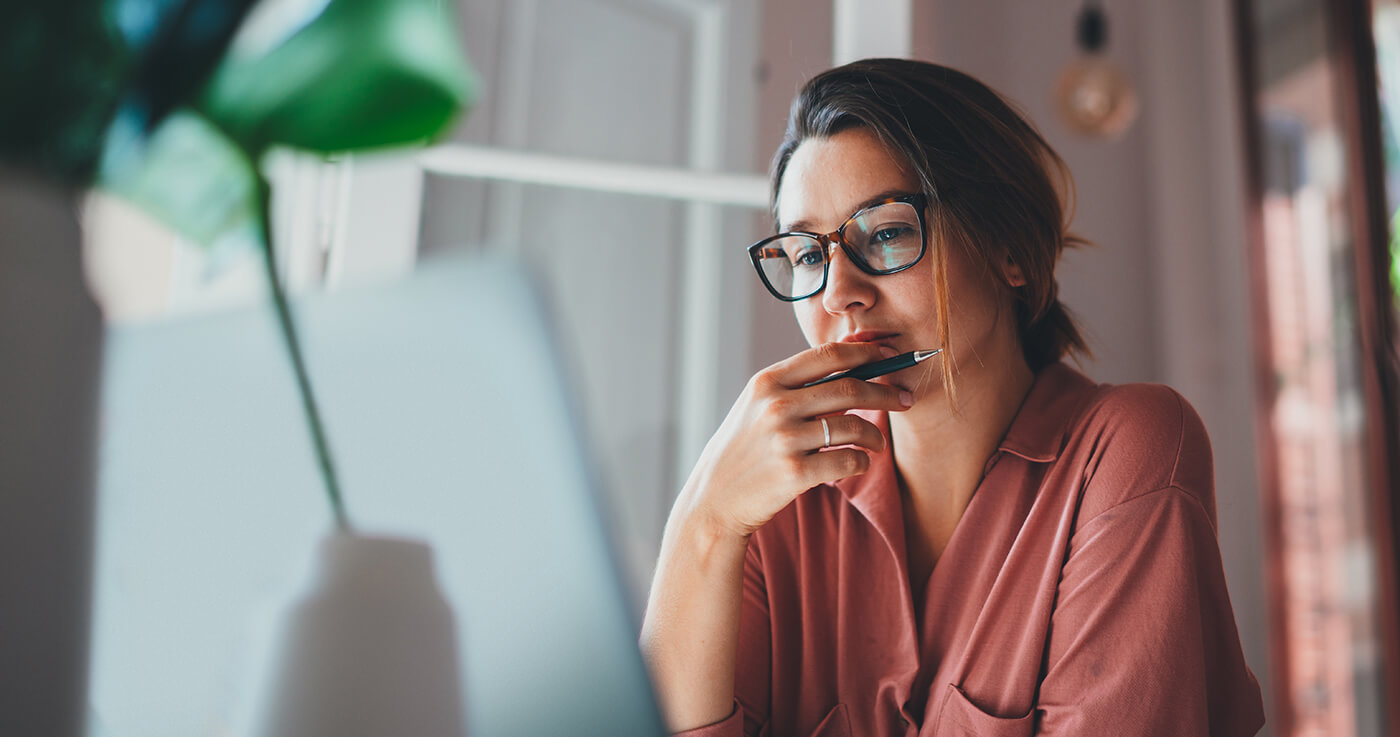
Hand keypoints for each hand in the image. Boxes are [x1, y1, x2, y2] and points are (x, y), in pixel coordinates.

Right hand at [675, 342, 914, 538]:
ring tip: (878, 443)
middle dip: (886, 392)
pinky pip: (848, 461)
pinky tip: (858, 463)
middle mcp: (775, 405)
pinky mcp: (794, 473)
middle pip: (850, 388)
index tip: (891, 355)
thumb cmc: (744, 450)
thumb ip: (796, 385)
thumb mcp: (757, 406)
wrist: (714, 499)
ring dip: (876, 435)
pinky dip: (862, 462)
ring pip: (854, 427)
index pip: (828, 355)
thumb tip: (851, 360)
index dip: (866, 352)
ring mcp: (785, 439)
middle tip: (905, 399)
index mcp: (767, 381)